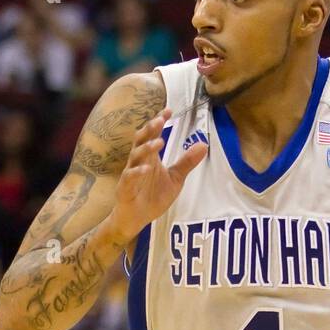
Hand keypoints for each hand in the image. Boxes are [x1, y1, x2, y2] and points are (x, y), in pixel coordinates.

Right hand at [110, 107, 206, 242]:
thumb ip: (186, 162)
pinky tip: (146, 169)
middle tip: (160, 120)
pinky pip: (129, 178)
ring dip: (146, 148)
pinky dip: (137, 172)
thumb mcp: (175, 179)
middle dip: (150, 129)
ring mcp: (130, 174)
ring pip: (135, 157)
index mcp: (149, 157)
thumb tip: (204, 144)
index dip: (159, 122)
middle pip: (141, 140)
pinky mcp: (125, 189)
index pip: (152, 134)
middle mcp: (138, 161)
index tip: (169, 110)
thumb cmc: (153, 196)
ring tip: (158, 142)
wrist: (136, 218)